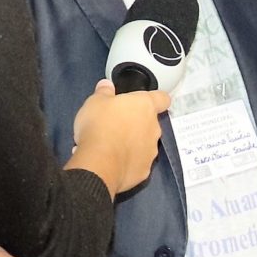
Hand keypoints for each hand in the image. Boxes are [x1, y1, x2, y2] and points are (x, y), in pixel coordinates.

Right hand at [69, 81, 170, 195]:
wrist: (99, 163)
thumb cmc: (99, 126)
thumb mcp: (95, 102)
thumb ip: (103, 92)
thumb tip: (106, 86)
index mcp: (145, 106)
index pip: (162, 98)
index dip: (156, 98)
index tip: (147, 101)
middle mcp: (153, 128)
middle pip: (150, 123)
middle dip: (136, 123)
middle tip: (116, 125)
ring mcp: (151, 151)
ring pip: (144, 143)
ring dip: (132, 143)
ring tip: (111, 146)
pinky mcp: (144, 170)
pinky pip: (137, 162)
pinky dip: (128, 161)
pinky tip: (113, 161)